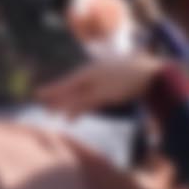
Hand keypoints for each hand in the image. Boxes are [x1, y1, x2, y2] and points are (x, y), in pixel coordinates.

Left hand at [37, 52, 168, 116]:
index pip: (71, 79)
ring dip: (61, 104)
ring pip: (75, 95)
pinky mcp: (107, 95)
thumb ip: (102, 81)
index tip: (42, 93)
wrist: (150, 71)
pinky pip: (88, 104)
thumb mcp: (114, 74)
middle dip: (53, 92)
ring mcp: (99, 85)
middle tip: (37, 97)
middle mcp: (93, 76)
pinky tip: (68, 118)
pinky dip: (76, 110)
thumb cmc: (134, 72)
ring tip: (49, 111)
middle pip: (69, 85)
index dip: (57, 86)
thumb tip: (96, 91)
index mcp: (94, 70)